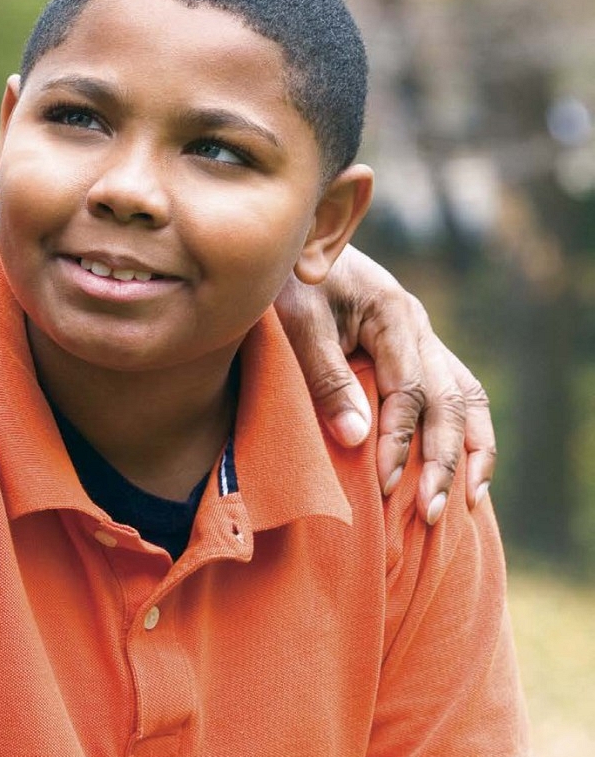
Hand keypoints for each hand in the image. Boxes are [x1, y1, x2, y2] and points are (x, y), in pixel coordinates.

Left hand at [275, 246, 495, 523]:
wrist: (288, 242)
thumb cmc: (286, 279)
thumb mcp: (296, 321)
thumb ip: (325, 376)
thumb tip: (356, 440)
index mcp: (392, 314)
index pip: (409, 392)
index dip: (400, 442)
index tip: (385, 485)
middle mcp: (417, 325)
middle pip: (448, 402)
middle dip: (443, 461)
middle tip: (431, 514)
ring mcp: (420, 335)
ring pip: (466, 397)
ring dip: (469, 449)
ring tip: (467, 501)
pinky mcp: (411, 345)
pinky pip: (454, 391)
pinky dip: (463, 430)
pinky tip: (462, 466)